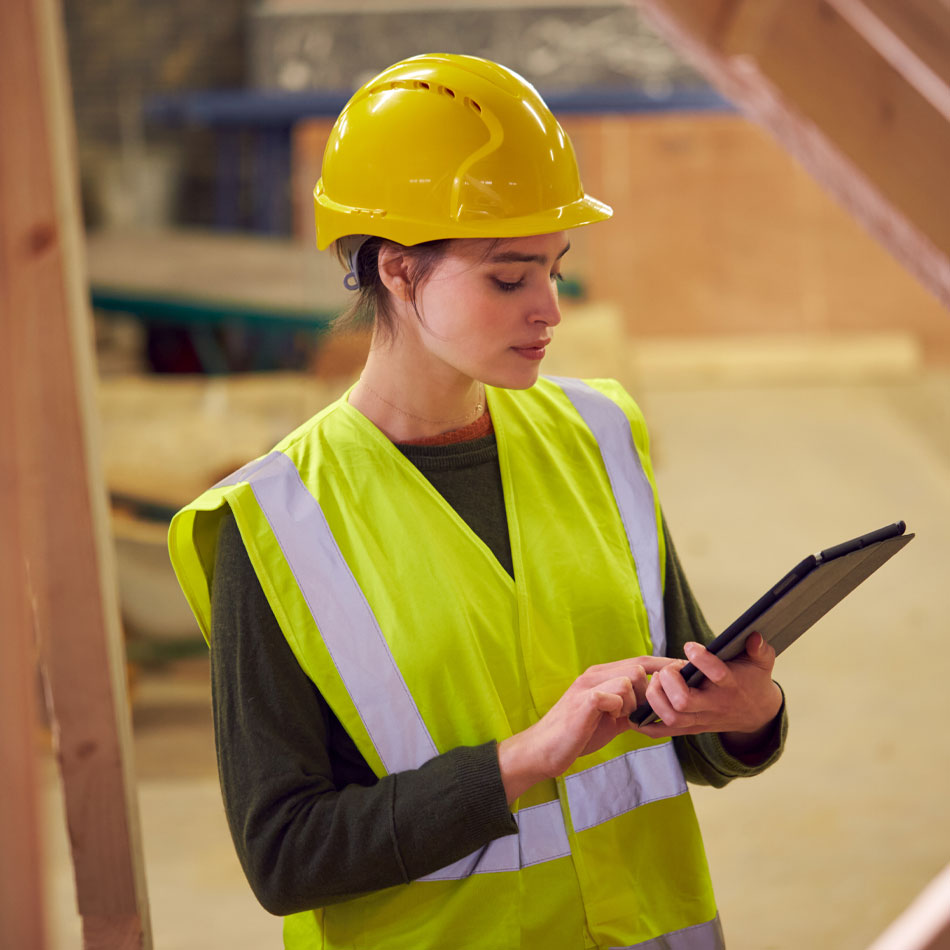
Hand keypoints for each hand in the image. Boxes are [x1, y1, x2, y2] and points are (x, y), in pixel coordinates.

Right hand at [497, 656, 678, 804]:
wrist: (544, 750)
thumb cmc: (577, 734)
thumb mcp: (609, 717)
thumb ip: (628, 707)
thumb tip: (656, 706)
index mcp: (601, 675)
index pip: (640, 661)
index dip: (663, 666)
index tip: (684, 674)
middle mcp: (595, 674)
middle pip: (639, 667)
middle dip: (649, 692)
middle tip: (639, 715)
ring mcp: (589, 685)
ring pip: (630, 678)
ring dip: (633, 703)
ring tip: (620, 719)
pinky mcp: (585, 700)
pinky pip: (616, 694)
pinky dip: (620, 709)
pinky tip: (611, 721)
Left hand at [632, 634, 782, 750]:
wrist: (756, 714)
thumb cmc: (753, 680)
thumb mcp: (761, 662)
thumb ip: (759, 648)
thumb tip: (754, 635)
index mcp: (732, 686)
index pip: (716, 675)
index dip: (701, 659)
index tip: (690, 645)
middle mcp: (714, 705)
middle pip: (684, 702)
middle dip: (669, 681)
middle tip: (668, 669)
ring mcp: (701, 719)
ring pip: (671, 717)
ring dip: (656, 698)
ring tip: (656, 680)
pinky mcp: (691, 728)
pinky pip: (664, 732)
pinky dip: (646, 723)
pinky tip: (637, 709)